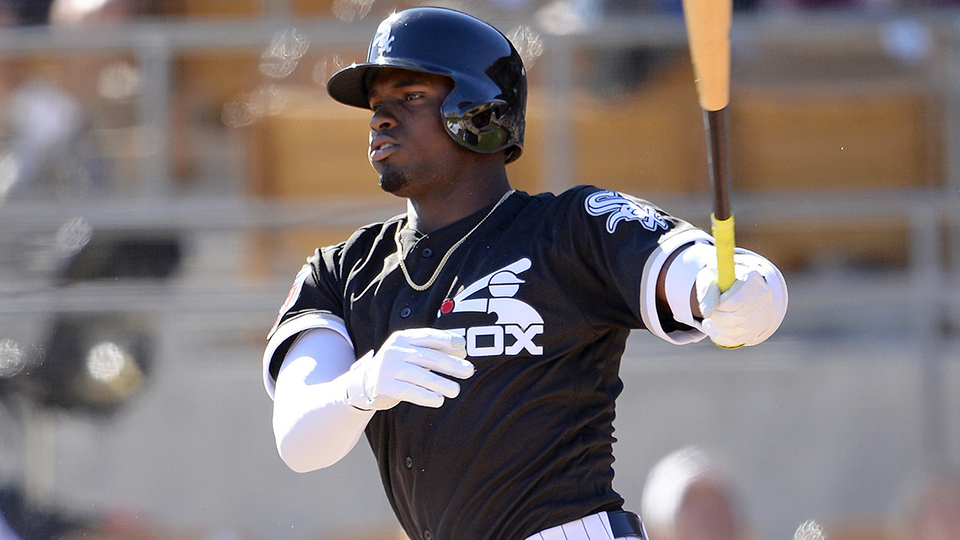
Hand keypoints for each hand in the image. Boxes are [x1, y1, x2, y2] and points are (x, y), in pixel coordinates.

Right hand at [346, 328, 473, 409]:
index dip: (446, 339)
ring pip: (419, 375)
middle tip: (468, 371)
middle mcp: (395, 350)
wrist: (365, 381)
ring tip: (456, 390)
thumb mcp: (412, 352)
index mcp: (404, 338)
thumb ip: (435, 351)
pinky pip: (407, 391)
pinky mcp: (383, 385)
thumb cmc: (399, 365)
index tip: (463, 346)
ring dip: (440, 383)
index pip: (427, 336)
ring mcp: (388, 367)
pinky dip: (424, 396)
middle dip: (450, 364)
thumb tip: (462, 352)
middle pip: (427, 357)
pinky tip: (438, 400)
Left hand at [695, 252, 787, 347]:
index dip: (718, 308)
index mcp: (751, 278)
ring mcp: (766, 311)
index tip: (709, 306)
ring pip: (739, 332)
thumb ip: (707, 294)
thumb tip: (707, 313)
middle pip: (737, 319)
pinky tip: (716, 330)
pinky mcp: (764, 325)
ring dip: (718, 331)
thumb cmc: (719, 281)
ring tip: (709, 323)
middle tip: (707, 318)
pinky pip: (743, 339)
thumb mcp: (709, 280)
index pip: (736, 302)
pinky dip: (725, 338)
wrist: (735, 284)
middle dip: (717, 320)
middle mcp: (763, 295)